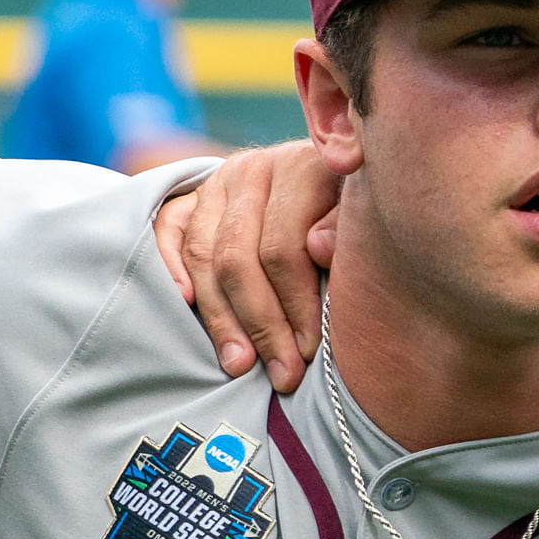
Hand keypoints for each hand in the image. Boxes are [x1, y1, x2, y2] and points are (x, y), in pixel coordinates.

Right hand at [152, 142, 338, 391]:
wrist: (335, 177)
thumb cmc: (359, 215)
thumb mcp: (369, 218)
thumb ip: (347, 230)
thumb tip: (316, 246)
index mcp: (303, 167)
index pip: (283, 248)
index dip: (295, 306)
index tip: (306, 352)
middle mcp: (255, 168)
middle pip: (237, 257)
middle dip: (259, 323)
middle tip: (279, 372)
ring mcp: (218, 181)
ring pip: (203, 255)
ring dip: (220, 317)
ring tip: (239, 363)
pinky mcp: (192, 195)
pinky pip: (169, 232)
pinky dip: (171, 268)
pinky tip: (187, 305)